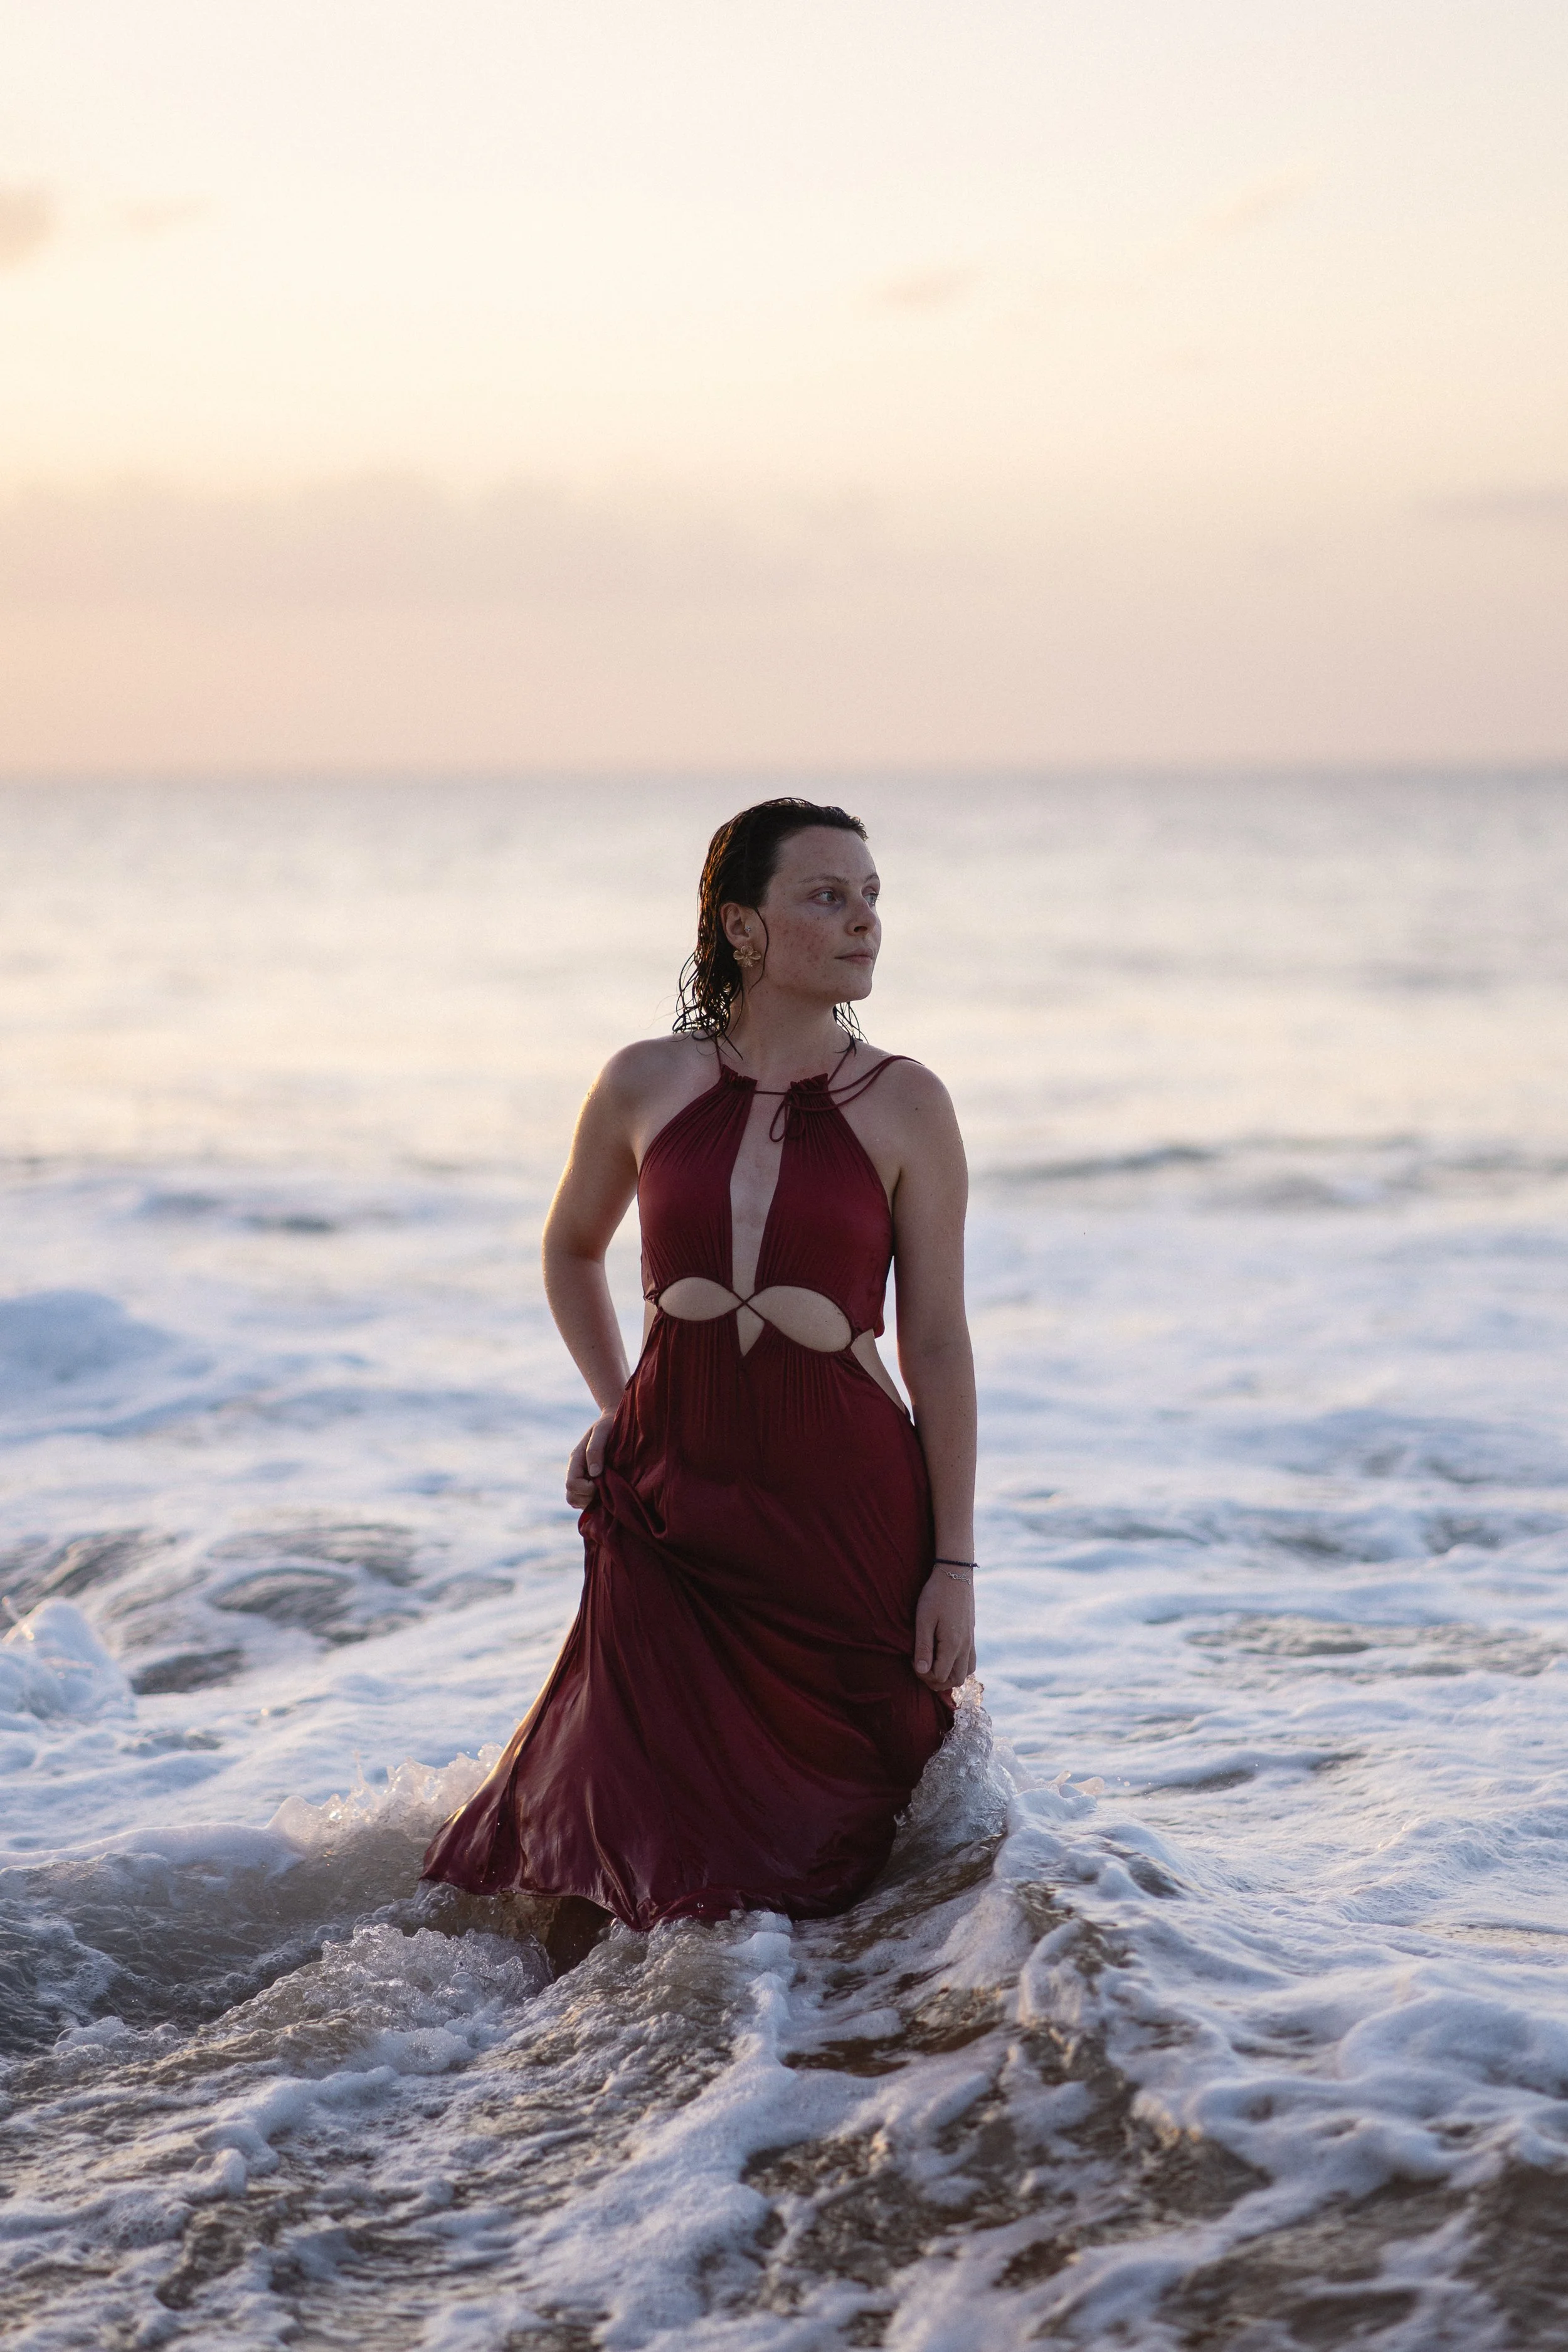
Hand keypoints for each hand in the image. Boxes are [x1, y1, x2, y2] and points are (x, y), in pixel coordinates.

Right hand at [566, 1408, 617, 1509]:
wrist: (617, 1420)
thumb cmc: (610, 1424)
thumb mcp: (602, 1431)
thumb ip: (595, 1450)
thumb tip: (594, 1473)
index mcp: (577, 1459)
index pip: (571, 1484)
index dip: (586, 1488)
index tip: (600, 1481)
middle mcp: (578, 1471)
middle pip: (571, 1497)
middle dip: (587, 1497)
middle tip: (604, 1487)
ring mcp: (585, 1478)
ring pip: (578, 1501)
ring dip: (592, 1500)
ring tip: (607, 1488)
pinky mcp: (594, 1482)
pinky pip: (589, 1500)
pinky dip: (597, 1501)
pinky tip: (609, 1490)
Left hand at [912, 1569, 975, 1693]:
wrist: (955, 1573)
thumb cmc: (935, 1595)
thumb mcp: (924, 1619)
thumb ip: (923, 1647)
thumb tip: (922, 1671)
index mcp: (953, 1645)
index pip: (940, 1676)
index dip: (923, 1674)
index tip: (912, 1658)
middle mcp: (965, 1646)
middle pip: (955, 1680)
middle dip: (937, 1681)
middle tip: (921, 1667)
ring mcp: (971, 1641)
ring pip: (966, 1673)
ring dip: (950, 1675)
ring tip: (933, 1664)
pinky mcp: (971, 1635)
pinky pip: (970, 1661)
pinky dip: (959, 1666)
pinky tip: (945, 1656)